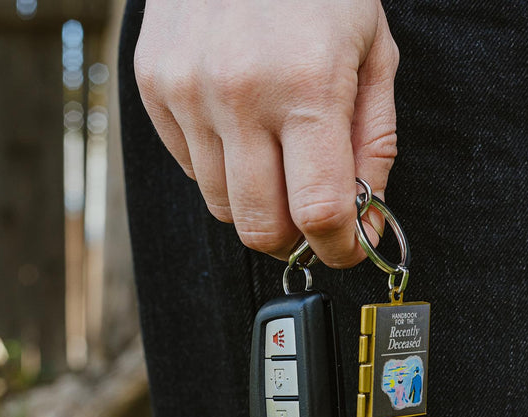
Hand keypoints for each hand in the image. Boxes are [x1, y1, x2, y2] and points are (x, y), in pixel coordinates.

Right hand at [134, 0, 397, 267]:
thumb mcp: (374, 56)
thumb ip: (374, 148)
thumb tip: (365, 222)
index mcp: (307, 86)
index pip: (318, 211)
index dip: (339, 248)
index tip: (348, 249)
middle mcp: (239, 94)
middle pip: (260, 227)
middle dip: (294, 241)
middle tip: (313, 222)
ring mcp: (187, 91)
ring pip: (222, 205)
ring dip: (258, 202)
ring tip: (279, 161)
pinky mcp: (153, 86)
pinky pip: (191, 167)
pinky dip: (223, 166)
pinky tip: (243, 126)